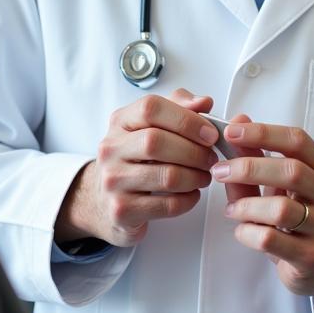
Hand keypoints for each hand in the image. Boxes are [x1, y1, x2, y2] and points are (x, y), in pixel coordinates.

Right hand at [55, 89, 219, 247]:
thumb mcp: (151, 126)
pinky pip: (167, 205)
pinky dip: (188, 200)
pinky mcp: (122, 210)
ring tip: (204, 176)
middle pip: (156, 142)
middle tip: (210, 158)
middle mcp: (112, 148)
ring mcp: (113, 180)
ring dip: (195, 176)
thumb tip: (204, 102)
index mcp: (121, 121)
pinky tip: (191, 194)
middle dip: (193, 151)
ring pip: (166, 175)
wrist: (103, 199)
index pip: (150, 108)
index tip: (208, 132)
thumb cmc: (134, 159)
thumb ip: (178, 109)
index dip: (185, 119)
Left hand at [211, 121, 313, 312]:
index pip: (297, 141)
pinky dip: (248, 232)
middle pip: (292, 171)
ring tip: (232, 209)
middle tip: (221, 170)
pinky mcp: (311, 257)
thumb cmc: (302, 217)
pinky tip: (242, 230)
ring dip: (247, 205)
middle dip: (249, 167)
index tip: (232, 132)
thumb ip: (257, 156)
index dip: (263, 133)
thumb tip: (238, 123)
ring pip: (281, 209)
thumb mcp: (283, 186)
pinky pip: (271, 240)